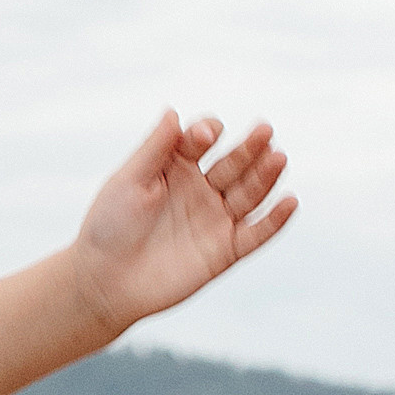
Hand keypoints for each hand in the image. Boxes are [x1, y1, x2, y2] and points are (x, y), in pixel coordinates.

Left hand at [71, 114, 296, 337]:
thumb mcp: (128, 181)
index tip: (202, 137)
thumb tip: (173, 112)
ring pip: (249, 193)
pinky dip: (275, 220)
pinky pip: (256, 234)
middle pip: (233, 162)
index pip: (202, 140)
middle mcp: (201, 189)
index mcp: (177, 167)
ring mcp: (215, 219)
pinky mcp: (225, 251)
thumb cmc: (108, 227)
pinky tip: (290, 201)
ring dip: (266, 176)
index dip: (206, 134)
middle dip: (249, 147)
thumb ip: (154, 149)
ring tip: (278, 157)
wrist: (105, 282)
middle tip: (264, 130)